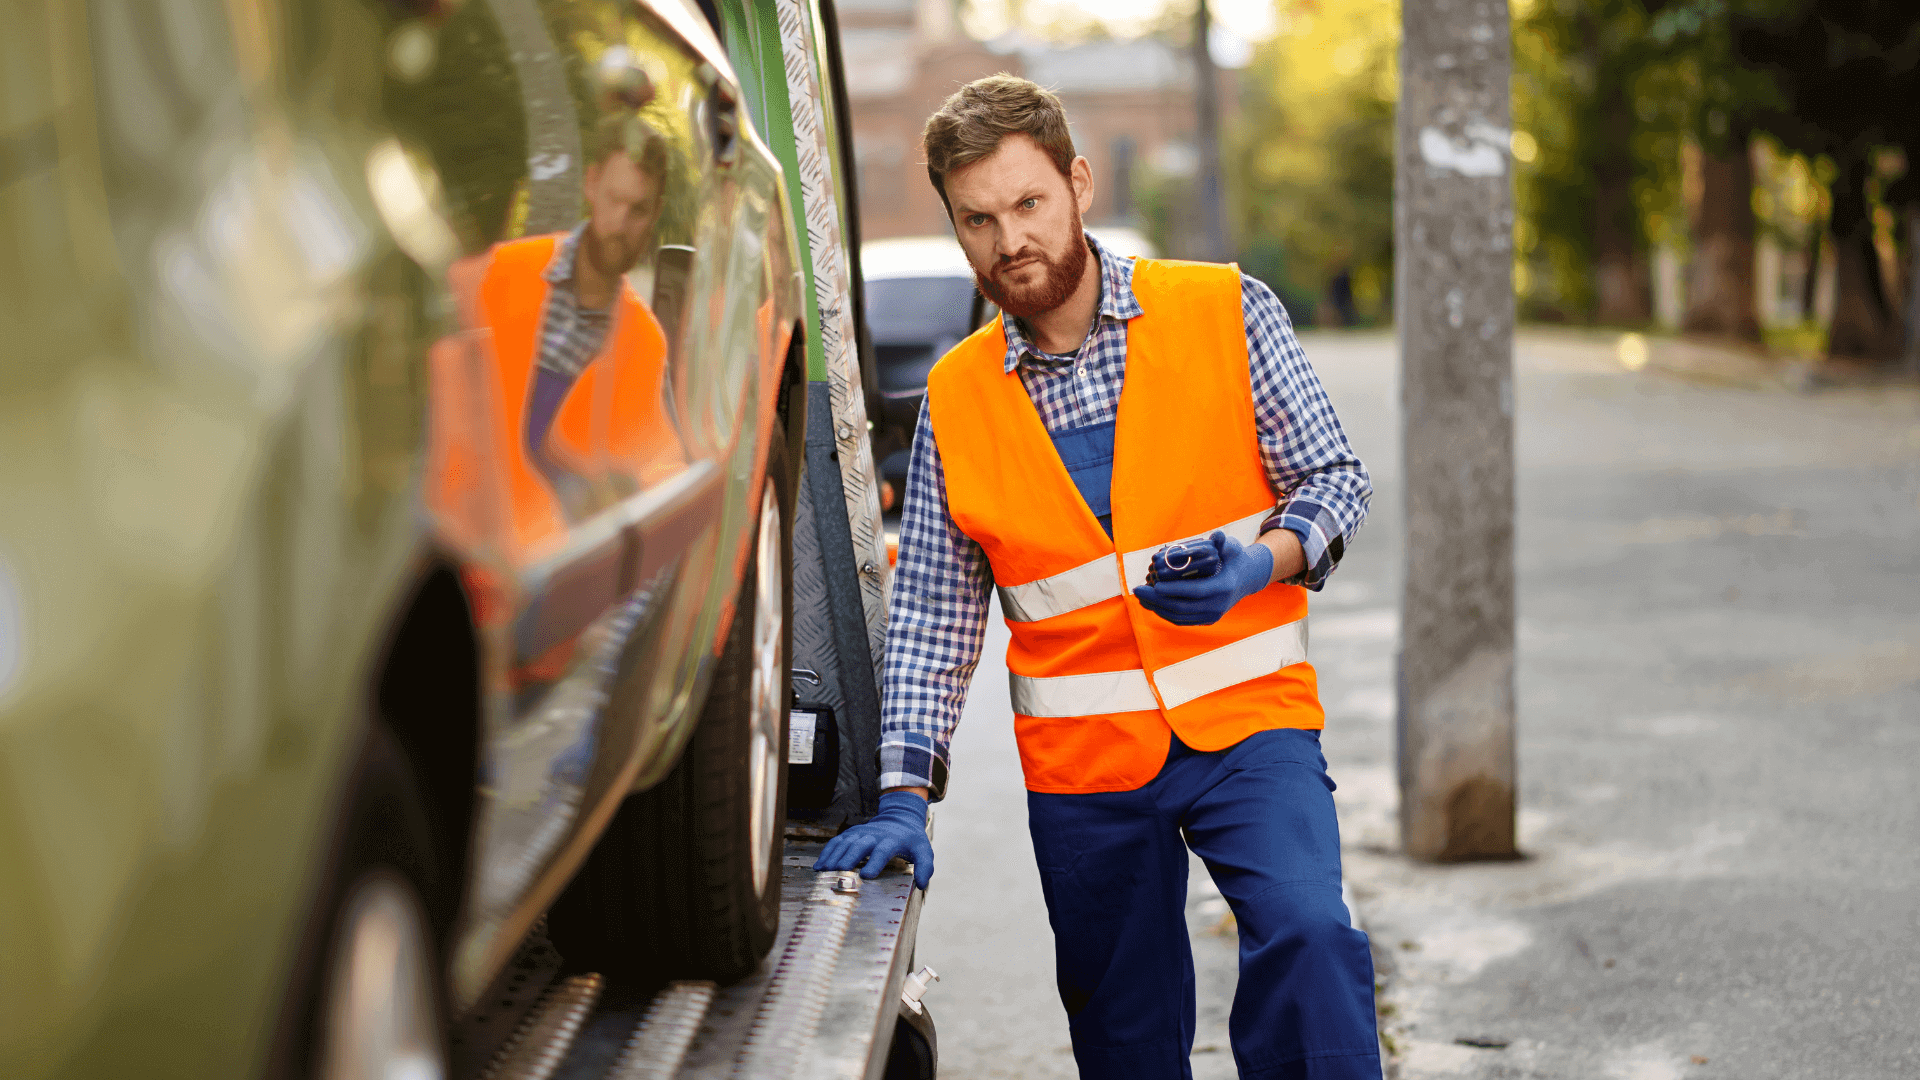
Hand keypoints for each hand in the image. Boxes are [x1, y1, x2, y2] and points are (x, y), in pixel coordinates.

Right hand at [812, 790, 934, 889]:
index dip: (875, 862)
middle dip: (849, 858)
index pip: (883, 850)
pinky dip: (827, 853)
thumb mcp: (923, 851)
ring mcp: (861, 833)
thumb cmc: (911, 840)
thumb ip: (925, 867)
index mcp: (892, 840)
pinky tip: (819, 866)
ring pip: (845, 843)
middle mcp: (874, 835)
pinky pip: (837, 842)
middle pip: (860, 845)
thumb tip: (922, 885)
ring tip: (824, 872)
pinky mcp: (852, 834)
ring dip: (834, 856)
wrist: (899, 818)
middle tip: (839, 872)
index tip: (866, 876)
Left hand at [1132, 530, 1273, 625]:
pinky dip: (1165, 613)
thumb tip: (1217, 535)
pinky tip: (1151, 604)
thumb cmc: (1235, 558)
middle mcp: (1218, 605)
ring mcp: (1212, 615)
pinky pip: (1182, 620)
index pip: (1196, 591)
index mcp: (1223, 587)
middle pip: (1182, 607)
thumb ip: (1223, 542)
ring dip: (1157, 608)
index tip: (1155, 585)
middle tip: (1137, 589)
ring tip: (1140, 597)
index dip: (1174, 590)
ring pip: (1180, 617)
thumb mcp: (1233, 547)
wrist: (1247, 578)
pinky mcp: (1207, 619)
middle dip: (1157, 600)